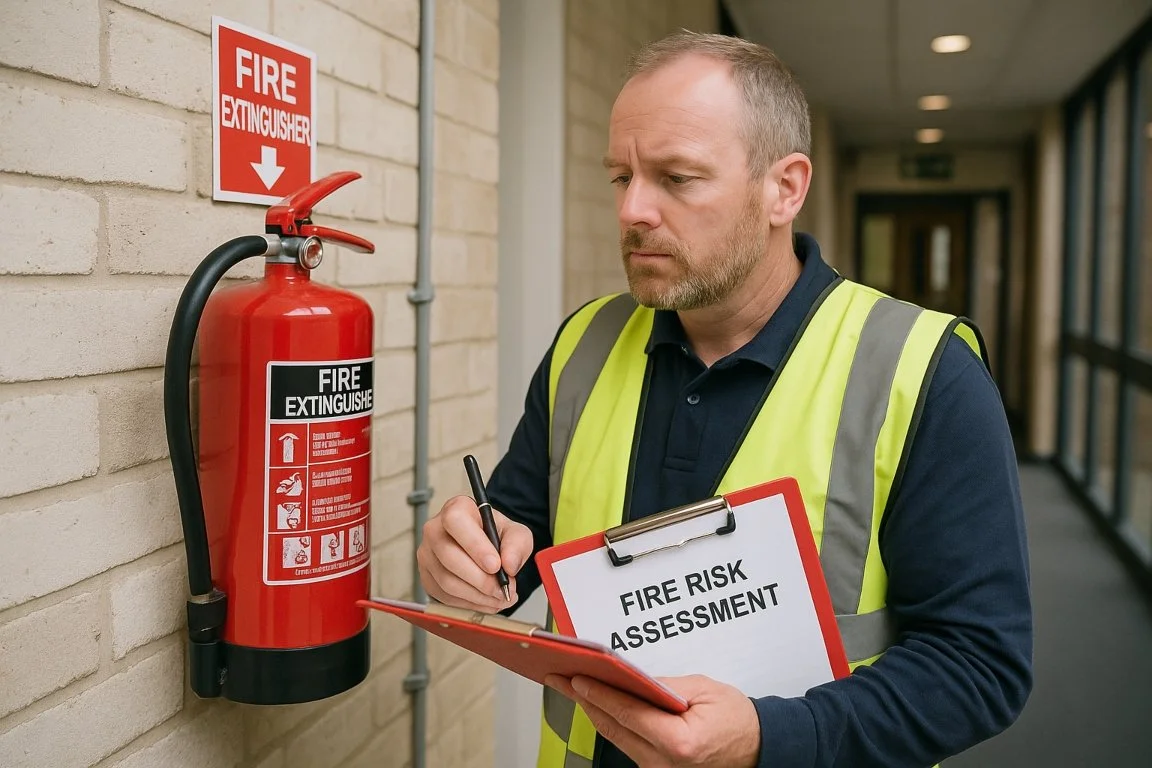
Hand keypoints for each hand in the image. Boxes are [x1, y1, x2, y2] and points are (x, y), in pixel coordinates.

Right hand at [416, 494, 533, 612]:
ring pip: (447, 581)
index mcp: (456, 509)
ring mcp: (427, 555)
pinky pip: (445, 596)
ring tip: (500, 597)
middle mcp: (434, 530)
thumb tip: (509, 565)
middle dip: (480, 579)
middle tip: (502, 589)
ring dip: (477, 596)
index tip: (495, 565)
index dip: (475, 545)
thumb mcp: (515, 532)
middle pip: (449, 557)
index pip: (456, 522)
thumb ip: (517, 544)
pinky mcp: (427, 578)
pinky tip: (487, 601)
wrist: (484, 547)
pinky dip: (470, 604)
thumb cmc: (495, 535)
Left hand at [543, 673, 760, 767]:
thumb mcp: (703, 690)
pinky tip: (600, 705)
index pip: (627, 712)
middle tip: (561, 677)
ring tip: (573, 687)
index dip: (598, 693)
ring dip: (593, 711)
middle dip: (584, 700)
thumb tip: (630, 678)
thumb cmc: (736, 719)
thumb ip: (664, 686)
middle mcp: (665, 763)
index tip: (576, 677)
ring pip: (615, 737)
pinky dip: (611, 722)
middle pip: (613, 727)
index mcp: (678, 742)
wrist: (758, 747)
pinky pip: (626, 743)